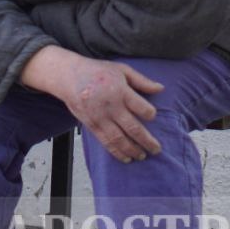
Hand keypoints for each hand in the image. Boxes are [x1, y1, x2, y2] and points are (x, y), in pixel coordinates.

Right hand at [20, 46, 163, 162]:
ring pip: (120, 139)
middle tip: (157, 149)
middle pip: (133, 128)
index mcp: (121, 91)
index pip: (143, 109)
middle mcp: (111, 106)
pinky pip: (106, 142)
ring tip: (142, 156)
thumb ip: (142, 81)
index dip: (151, 115)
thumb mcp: (121, 70)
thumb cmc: (97, 71)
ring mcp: (100, 117)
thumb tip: (161, 88)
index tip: (152, 117)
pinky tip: (126, 158)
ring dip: (133, 150)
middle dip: (147, 141)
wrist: (68, 76)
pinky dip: (117, 152)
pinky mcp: (91, 125)